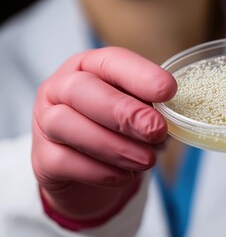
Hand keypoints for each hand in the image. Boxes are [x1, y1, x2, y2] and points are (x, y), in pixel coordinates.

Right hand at [31, 46, 176, 228]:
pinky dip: (100, 171)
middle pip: (81, 89)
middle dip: (123, 111)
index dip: (139, 74)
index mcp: (89, 68)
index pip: (110, 61)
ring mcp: (45, 122)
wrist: (89, 173)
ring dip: (114, 145)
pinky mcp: (43, 158)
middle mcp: (61, 89)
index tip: (168, 91)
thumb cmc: (116, 131)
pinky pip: (64, 161)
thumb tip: (172, 117)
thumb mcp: (136, 113)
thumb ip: (149, 108)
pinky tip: (125, 176)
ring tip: (148, 160)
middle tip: (156, 130)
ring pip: (66, 125)